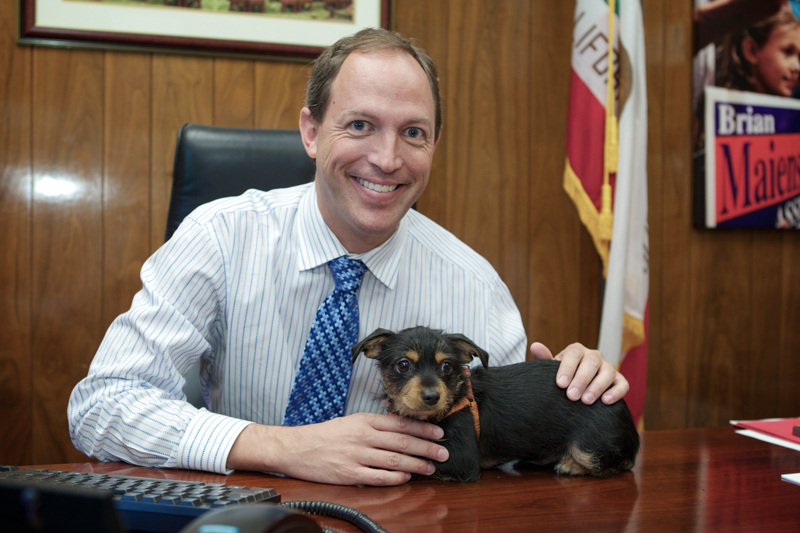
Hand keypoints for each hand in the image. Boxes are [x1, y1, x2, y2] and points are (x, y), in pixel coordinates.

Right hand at [226, 413, 448, 485]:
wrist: (297, 447)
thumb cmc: (326, 435)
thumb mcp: (352, 421)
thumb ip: (376, 426)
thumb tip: (403, 431)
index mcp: (365, 420)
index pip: (400, 423)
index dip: (423, 428)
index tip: (439, 432)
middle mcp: (363, 436)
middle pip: (402, 441)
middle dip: (427, 447)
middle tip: (443, 452)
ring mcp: (357, 455)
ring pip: (394, 459)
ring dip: (416, 463)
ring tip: (431, 466)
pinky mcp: (349, 473)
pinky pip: (378, 476)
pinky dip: (395, 476)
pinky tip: (407, 477)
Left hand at [529, 342, 628, 404]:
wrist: (575, 390)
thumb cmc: (562, 379)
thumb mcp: (551, 370)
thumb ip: (544, 359)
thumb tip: (535, 346)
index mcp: (576, 351)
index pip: (573, 354)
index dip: (567, 368)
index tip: (560, 384)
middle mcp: (594, 356)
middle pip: (591, 362)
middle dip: (581, 380)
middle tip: (572, 396)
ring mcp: (608, 367)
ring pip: (608, 372)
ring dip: (597, 386)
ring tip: (586, 401)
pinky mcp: (619, 380)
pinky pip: (622, 384)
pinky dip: (616, 392)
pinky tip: (606, 401)